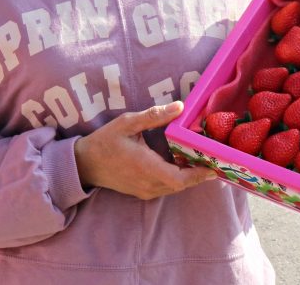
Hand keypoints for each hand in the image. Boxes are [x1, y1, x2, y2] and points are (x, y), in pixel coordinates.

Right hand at [74, 101, 215, 199]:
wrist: (85, 164)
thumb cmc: (105, 141)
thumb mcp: (127, 123)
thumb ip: (155, 116)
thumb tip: (180, 106)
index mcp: (146, 166)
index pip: (179, 178)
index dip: (198, 175)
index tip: (214, 166)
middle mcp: (148, 183)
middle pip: (181, 184)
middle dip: (198, 174)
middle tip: (212, 159)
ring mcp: (145, 191)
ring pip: (174, 188)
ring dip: (188, 177)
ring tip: (200, 160)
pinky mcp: (142, 192)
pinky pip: (165, 188)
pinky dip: (176, 179)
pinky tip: (180, 164)